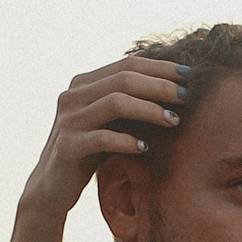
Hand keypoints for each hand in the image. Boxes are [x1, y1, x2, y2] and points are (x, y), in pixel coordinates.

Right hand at [20, 54, 187, 225]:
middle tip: (187, 96)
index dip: (159, 68)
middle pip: (123, 80)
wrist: (52, 186)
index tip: (189, 74)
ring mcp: (69, 121)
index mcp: (82, 84)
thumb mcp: (102, 116)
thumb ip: (118, 89)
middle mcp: (72, 96)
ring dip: (149, 110)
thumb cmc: (86, 150)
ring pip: (115, 103)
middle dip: (160, 86)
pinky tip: (145, 148)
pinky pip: (102, 138)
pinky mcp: (68, 147)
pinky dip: (127, 141)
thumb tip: (144, 55)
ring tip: (173, 120)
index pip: (126, 65)